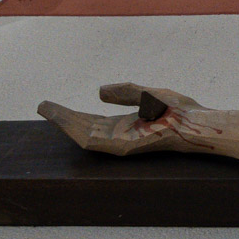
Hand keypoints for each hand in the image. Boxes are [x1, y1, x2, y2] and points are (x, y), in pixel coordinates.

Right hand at [37, 83, 205, 154]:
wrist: (197, 122)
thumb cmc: (181, 112)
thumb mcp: (148, 95)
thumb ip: (125, 92)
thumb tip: (98, 91)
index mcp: (126, 126)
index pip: (93, 122)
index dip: (73, 115)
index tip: (56, 105)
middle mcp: (121, 136)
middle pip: (84, 129)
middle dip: (62, 119)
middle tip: (41, 106)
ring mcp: (122, 143)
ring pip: (83, 136)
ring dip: (63, 122)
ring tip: (45, 108)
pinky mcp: (124, 146)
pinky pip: (94, 140)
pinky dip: (76, 128)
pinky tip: (63, 118)